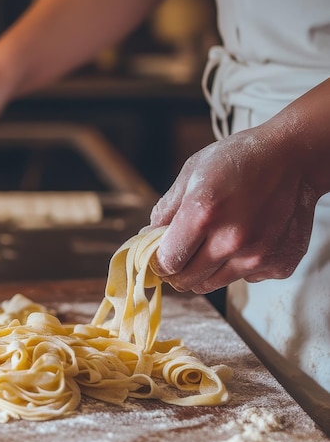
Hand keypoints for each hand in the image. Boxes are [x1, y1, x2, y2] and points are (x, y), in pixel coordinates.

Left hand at [149, 122, 320, 293]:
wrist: (293, 157)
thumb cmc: (239, 160)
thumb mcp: (191, 173)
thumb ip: (165, 210)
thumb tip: (147, 237)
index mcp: (203, 215)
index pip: (166, 262)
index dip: (158, 260)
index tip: (160, 253)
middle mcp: (231, 240)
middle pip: (186, 281)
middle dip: (178, 269)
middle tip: (183, 251)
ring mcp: (257, 255)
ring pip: (212, 284)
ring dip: (206, 269)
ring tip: (215, 240)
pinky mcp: (278, 264)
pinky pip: (244, 278)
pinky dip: (239, 265)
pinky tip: (245, 239)